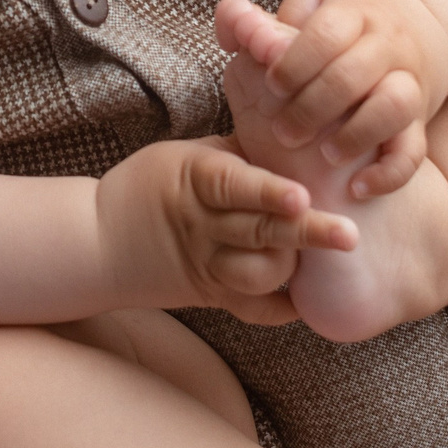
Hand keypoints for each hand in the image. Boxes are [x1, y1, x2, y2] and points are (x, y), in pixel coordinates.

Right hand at [97, 137, 357, 323]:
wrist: (98, 241)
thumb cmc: (150, 185)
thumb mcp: (186, 155)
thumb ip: (239, 153)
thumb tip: (297, 137)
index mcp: (194, 181)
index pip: (233, 187)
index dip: (268, 192)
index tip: (301, 196)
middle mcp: (202, 226)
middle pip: (258, 232)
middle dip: (307, 233)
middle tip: (349, 235)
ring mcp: (206, 265)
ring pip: (258, 273)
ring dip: (292, 264)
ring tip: (323, 252)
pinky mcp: (212, 295)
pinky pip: (253, 309)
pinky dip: (283, 305)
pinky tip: (309, 296)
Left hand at [214, 0, 447, 199]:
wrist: (424, 24)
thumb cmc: (347, 19)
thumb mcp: (312, 2)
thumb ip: (264, 17)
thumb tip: (230, 22)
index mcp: (354, 13)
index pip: (327, 32)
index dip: (295, 62)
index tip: (272, 85)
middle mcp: (386, 44)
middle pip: (354, 72)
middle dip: (312, 107)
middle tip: (283, 132)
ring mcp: (409, 80)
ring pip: (395, 104)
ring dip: (356, 135)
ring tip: (325, 155)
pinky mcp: (420, 119)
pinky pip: (415, 149)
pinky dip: (390, 172)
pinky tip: (358, 187)